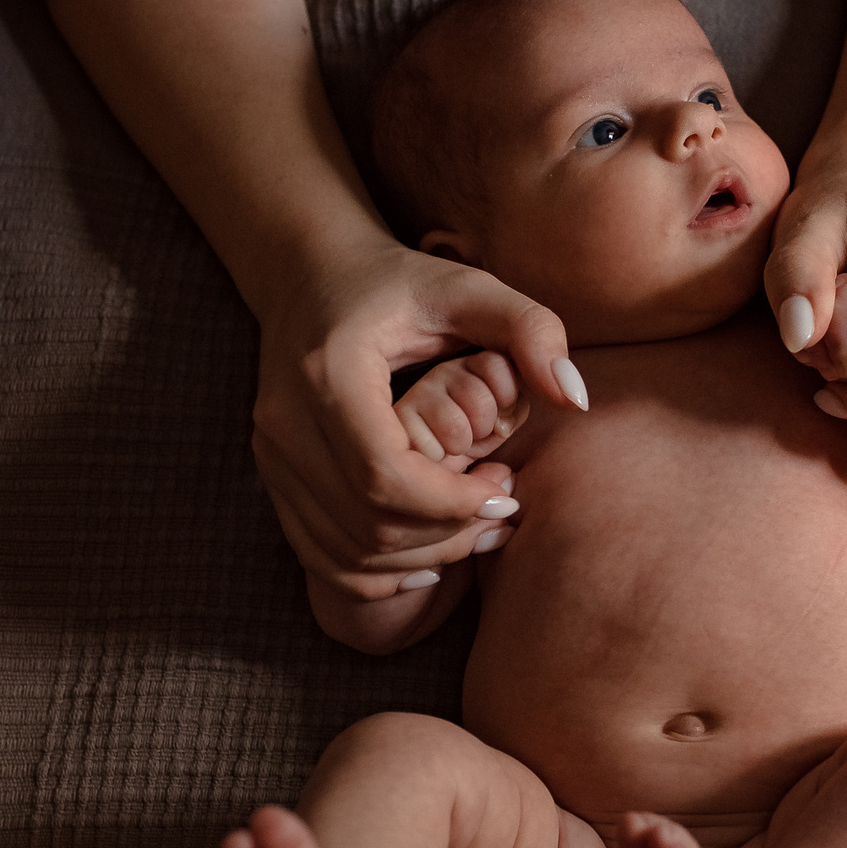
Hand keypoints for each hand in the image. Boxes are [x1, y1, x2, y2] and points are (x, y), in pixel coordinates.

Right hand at [252, 237, 581, 601]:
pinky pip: (320, 554)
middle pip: (366, 522)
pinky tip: (429, 558)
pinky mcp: (272, 476)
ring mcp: (271, 454)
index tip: (507, 492)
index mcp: (330, 374)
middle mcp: (286, 421)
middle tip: (503, 512)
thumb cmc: (399, 282)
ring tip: (478, 532)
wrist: (309, 275)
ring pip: (345, 549)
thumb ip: (531, 329)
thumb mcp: (468, 287)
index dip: (452, 504)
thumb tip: (575, 398)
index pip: (385, 475)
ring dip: (419, 559)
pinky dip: (377, 572)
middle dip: (446, 535)